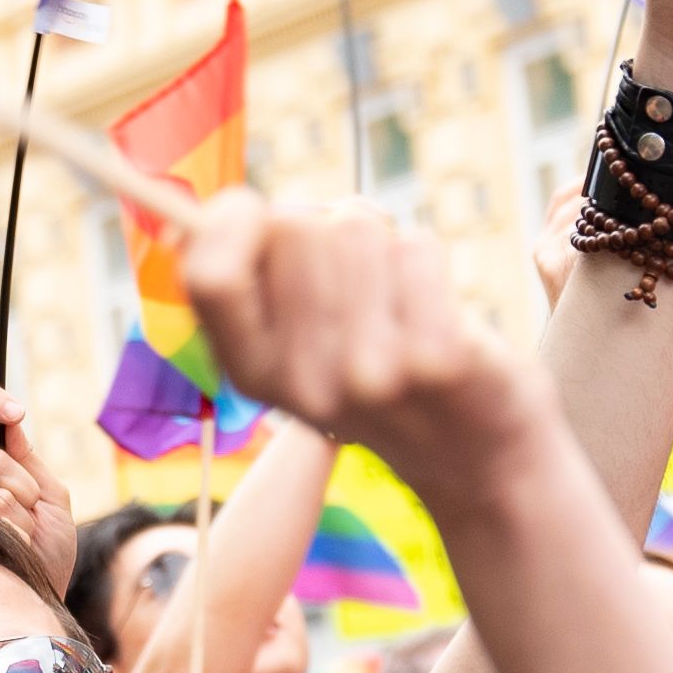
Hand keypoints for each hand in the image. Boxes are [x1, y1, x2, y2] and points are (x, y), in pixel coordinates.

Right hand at [0, 388, 75, 580]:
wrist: (41, 595)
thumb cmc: (48, 551)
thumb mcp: (51, 497)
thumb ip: (30, 460)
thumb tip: (11, 422)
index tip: (16, 412)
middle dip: (23, 480)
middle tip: (32, 509)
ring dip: (22, 508)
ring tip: (23, 535)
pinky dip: (16, 527)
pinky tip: (13, 548)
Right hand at [183, 193, 526, 475]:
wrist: (475, 456)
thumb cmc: (378, 370)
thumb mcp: (297, 347)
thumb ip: (251, 283)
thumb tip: (197, 218)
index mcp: (252, 372)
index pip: (207, 273)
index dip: (232, 221)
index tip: (265, 217)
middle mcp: (301, 382)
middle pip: (291, 227)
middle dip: (326, 225)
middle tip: (359, 271)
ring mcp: (367, 374)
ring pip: (355, 228)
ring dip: (382, 242)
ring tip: (399, 293)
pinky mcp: (435, 360)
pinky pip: (415, 248)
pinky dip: (429, 259)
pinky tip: (438, 312)